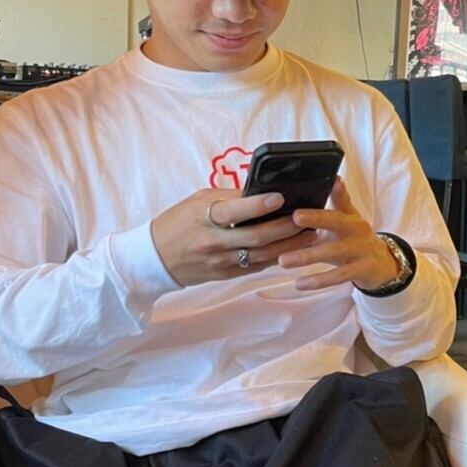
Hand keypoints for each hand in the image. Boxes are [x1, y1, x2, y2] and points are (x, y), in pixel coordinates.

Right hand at [151, 188, 316, 287]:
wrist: (155, 257)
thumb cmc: (179, 222)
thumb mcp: (198, 201)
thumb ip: (228, 198)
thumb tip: (262, 191)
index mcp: (204, 217)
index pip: (234, 211)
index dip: (258, 205)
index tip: (280, 197)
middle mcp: (214, 241)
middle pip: (256, 237)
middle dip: (285, 227)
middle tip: (307, 218)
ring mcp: (221, 261)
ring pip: (262, 254)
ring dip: (289, 245)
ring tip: (311, 233)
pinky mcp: (225, 275)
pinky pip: (256, 266)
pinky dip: (277, 257)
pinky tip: (293, 249)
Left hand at [278, 178, 399, 292]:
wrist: (382, 264)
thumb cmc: (355, 238)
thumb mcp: (349, 218)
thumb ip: (338, 200)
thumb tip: (333, 176)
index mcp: (349, 216)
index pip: (337, 201)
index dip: (327, 193)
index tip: (307, 189)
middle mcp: (356, 230)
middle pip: (336, 222)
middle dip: (316, 218)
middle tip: (293, 217)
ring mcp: (360, 250)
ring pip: (333, 252)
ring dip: (308, 256)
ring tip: (282, 261)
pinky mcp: (361, 270)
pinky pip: (338, 277)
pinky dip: (318, 281)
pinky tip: (299, 284)